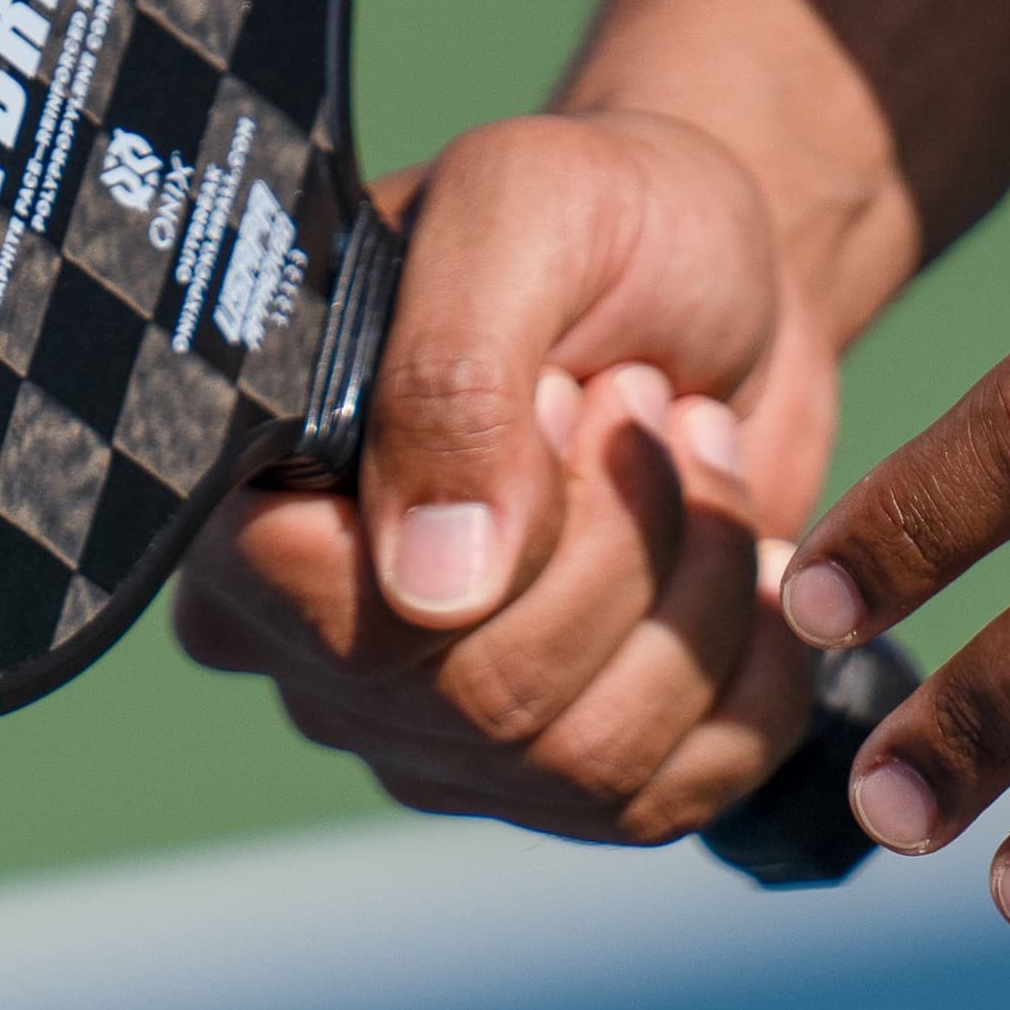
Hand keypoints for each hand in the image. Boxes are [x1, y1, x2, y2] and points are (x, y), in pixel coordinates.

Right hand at [174, 109, 842, 838]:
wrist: (729, 280)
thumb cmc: (609, 224)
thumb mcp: (525, 212)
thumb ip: (451, 375)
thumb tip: (430, 593)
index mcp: (257, 504)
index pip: (338, 618)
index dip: (505, 524)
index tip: (566, 391)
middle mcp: (315, 650)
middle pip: (485, 700)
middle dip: (626, 537)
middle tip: (648, 400)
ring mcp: (433, 736)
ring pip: (584, 761)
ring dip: (697, 588)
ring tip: (697, 459)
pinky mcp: (558, 780)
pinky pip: (668, 797)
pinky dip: (752, 671)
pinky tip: (752, 560)